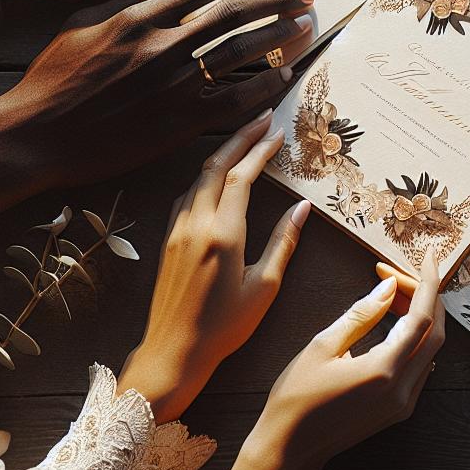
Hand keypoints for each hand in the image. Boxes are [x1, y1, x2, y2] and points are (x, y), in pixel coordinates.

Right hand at [0, 0, 316, 211]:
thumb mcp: (85, 21)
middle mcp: (162, 44)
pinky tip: (283, 78)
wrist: (36, 134)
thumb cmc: (54, 77)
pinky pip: (235, 100)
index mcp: (139, 16)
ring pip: (241, 52)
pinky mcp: (179, 121)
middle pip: (234, 13)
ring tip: (304, 27)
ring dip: (279, 36)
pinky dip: (263, 87)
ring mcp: (173, 83)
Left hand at [120, 114, 309, 422]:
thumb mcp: (264, 287)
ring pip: (198, 177)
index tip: (277, 132)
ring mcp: (177, 231)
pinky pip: (187, 195)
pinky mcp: (168, 240)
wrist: (173, 351)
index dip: (260, 150)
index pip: (241, 176)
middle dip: (240, 137)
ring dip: (221, 154)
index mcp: (223, 234)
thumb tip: (301, 208)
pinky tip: (217, 178)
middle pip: (215, 165)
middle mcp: (195, 225)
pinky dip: (205, 176)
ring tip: (244, 141)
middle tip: (263, 118)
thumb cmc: (224, 326)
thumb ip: (282, 242)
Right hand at [206, 255, 445, 469]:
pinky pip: (421, 366)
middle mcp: (403, 390)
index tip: (429, 256)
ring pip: (430, 349)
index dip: (427, 283)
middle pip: (435, 333)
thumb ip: (361, 314)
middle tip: (393, 274)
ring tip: (391, 292)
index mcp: (384, 371)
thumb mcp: (322, 346)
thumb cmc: (296, 397)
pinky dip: (414, 338)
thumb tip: (388, 288)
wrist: (289, 449)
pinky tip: (393, 321)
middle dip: (422, 297)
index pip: (422, 318)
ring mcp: (404, 403)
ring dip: (419, 317)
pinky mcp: (399, 410)